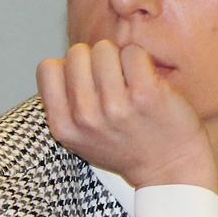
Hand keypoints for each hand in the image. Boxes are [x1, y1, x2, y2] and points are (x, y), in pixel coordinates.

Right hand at [36, 41, 216, 190]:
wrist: (169, 167)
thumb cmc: (126, 147)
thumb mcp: (79, 137)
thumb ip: (63, 104)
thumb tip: (62, 62)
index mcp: (64, 126)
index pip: (48, 68)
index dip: (68, 69)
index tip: (86, 83)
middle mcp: (85, 117)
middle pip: (77, 53)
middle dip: (93, 61)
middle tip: (111, 83)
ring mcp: (115, 106)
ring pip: (104, 49)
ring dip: (118, 59)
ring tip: (129, 83)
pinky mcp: (145, 94)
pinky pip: (133, 52)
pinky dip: (142, 61)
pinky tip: (147, 81)